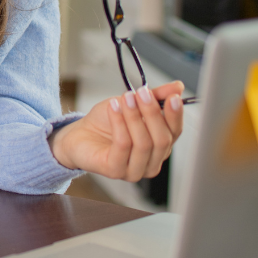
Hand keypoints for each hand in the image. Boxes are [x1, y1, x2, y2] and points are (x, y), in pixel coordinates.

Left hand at [51, 82, 184, 181]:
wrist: (79, 134)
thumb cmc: (106, 122)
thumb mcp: (133, 103)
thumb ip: (156, 96)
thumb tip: (178, 87)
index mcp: (159, 147)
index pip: (175, 133)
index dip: (175, 115)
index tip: (172, 97)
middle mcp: (151, 163)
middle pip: (162, 139)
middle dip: (152, 113)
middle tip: (142, 93)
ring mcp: (134, 171)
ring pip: (143, 143)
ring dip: (134, 116)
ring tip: (125, 98)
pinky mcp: (115, 171)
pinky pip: (122, 145)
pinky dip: (119, 123)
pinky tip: (114, 107)